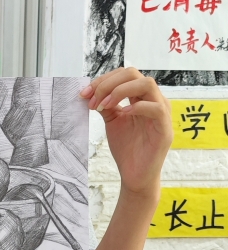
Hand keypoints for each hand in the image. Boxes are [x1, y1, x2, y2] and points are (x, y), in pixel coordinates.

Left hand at [80, 69, 171, 201]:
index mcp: (141, 97)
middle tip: (92, 99)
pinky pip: (155, 108)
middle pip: (134, 73)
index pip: (125, 75)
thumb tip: (90, 90)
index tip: (85, 93)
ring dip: (120, 91)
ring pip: (147, 84)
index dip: (103, 80)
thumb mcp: (112, 121)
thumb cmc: (127, 148)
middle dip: (108, 83)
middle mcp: (153, 100)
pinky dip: (137, 107)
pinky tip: (123, 114)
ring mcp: (162, 113)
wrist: (135, 175)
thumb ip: (106, 104)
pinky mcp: (165, 129)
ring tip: (104, 105)